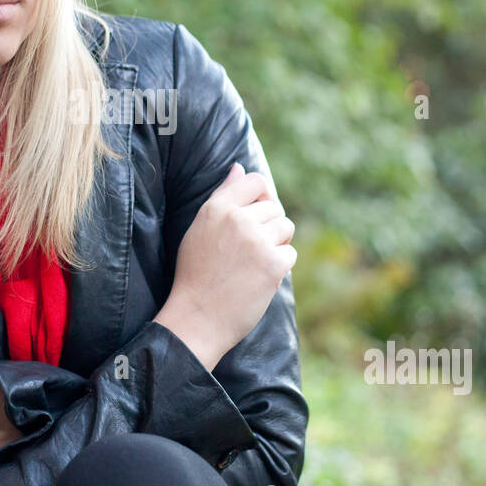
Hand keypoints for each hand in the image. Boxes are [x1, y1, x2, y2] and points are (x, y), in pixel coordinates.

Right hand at [160, 162, 296, 367]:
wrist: (196, 317)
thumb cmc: (195, 274)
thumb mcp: (200, 228)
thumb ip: (223, 196)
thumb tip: (239, 168)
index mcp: (217, 208)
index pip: (256, 182)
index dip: (263, 196)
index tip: (258, 213)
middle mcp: (238, 219)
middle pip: (274, 208)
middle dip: (268, 227)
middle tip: (248, 252)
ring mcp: (257, 241)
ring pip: (286, 228)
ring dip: (276, 245)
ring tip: (253, 263)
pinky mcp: (273, 264)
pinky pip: (289, 254)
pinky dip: (279, 267)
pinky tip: (258, 279)